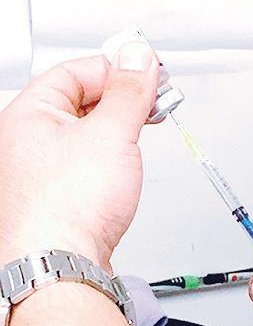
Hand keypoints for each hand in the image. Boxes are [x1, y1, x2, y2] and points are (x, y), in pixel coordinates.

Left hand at [0, 43, 158, 268]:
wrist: (60, 267)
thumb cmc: (65, 209)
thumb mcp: (111, 133)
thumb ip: (128, 91)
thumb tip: (137, 58)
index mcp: (29, 114)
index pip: (76, 70)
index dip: (116, 67)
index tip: (148, 72)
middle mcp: (27, 140)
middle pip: (80, 100)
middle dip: (121, 99)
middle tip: (152, 102)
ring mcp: (40, 170)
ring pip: (85, 133)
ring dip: (117, 128)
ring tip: (142, 133)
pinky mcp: (56, 196)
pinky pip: (85, 162)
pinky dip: (109, 157)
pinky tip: (124, 166)